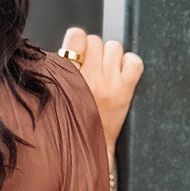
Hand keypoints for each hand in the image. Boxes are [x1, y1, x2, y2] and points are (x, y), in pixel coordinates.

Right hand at [60, 28, 143, 167]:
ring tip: (105, 73)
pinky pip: (134, 62)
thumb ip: (60, 71)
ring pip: (114, 47)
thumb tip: (72, 44)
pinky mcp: (126, 91)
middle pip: (96, 41)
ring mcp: (110, 84)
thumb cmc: (71, 127)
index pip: (76, 36)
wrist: (89, 153)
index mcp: (67, 79)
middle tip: (90, 69)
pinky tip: (121, 74)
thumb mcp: (55, 97)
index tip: (77, 53)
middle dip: (93, 52)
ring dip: (110, 57)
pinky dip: (129, 64)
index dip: (78, 42)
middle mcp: (89, 79)